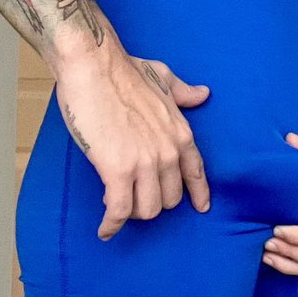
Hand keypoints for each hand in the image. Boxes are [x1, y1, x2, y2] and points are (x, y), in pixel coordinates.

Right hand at [55, 37, 211, 240]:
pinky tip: (105, 229)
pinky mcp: (117, 170)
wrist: (94, 67)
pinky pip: (119, 211)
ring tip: (117, 204)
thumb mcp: (163, 78)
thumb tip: (202, 94)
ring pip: (148, 210)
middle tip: (133, 195)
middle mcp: (168, 151)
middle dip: (152, 201)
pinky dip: (111, 224)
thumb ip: (183, 92)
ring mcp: (144, 162)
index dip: (198, 193)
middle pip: (170, 199)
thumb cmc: (124, 71)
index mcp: (180, 132)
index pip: (196, 173)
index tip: (200, 207)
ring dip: (132, 212)